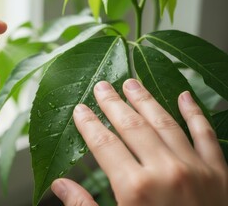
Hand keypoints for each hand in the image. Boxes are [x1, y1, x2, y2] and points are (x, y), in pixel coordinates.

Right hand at [52, 79, 227, 205]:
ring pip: (164, 122)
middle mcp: (165, 172)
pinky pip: (205, 134)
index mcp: (135, 189)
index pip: (103, 144)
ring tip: (131, 83)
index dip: (89, 124)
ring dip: (146, 100)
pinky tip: (184, 95)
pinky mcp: (219, 173)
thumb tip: (60, 185)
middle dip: (113, 104)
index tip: (80, 109)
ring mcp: (195, 168)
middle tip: (102, 86)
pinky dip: (195, 113)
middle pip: (132, 126)